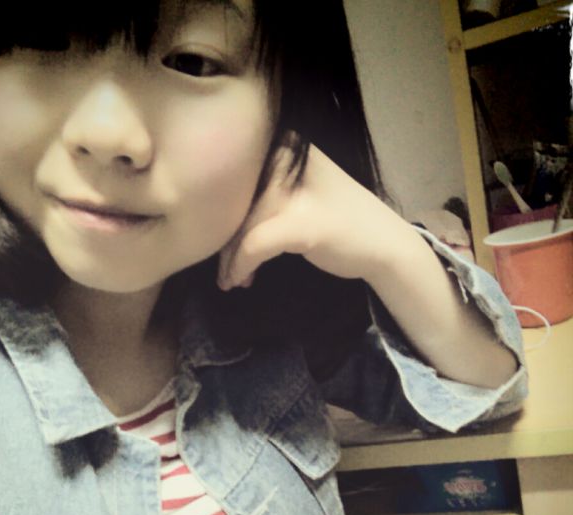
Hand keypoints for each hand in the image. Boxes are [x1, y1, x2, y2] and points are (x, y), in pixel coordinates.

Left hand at [217, 134, 403, 290]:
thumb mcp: (297, 193)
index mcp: (286, 146)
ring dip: (229, 259)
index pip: (235, 177)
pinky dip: (242, 266)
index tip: (220, 240)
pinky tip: (240, 281)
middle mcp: (288, 158)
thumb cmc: (339, 221)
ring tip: (229, 279)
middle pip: (235, 203)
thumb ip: (261, 194)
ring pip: (242, 225)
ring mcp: (296, 190)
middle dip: (223, 241)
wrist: (385, 245)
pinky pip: (255, 245)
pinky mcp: (302, 223)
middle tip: (221, 268)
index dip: (220, 212)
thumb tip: (215, 214)